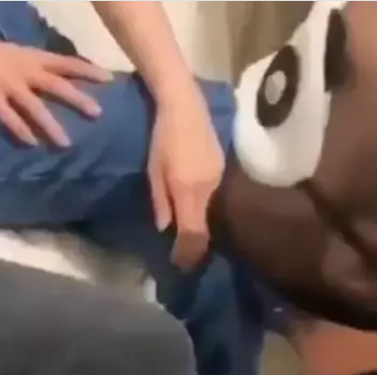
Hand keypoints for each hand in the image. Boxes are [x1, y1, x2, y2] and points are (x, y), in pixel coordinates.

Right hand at [0, 34, 111, 147]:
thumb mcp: (13, 53)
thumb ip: (32, 64)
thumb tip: (51, 76)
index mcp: (31, 57)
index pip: (66, 63)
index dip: (88, 71)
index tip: (109, 79)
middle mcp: (23, 69)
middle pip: (57, 85)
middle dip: (78, 99)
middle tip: (98, 114)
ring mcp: (7, 83)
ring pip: (34, 106)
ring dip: (51, 125)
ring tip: (66, 143)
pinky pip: (7, 116)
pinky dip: (20, 130)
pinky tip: (31, 144)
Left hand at [147, 91, 225, 269]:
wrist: (185, 105)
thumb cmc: (162, 137)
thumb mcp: (154, 171)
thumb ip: (161, 202)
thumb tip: (166, 229)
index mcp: (189, 190)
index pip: (193, 233)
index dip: (187, 253)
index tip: (180, 266)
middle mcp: (209, 188)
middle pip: (206, 227)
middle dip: (195, 246)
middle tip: (185, 260)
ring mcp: (219, 178)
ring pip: (212, 214)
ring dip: (201, 229)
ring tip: (189, 240)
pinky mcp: (223, 169)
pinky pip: (215, 199)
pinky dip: (205, 211)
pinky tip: (197, 213)